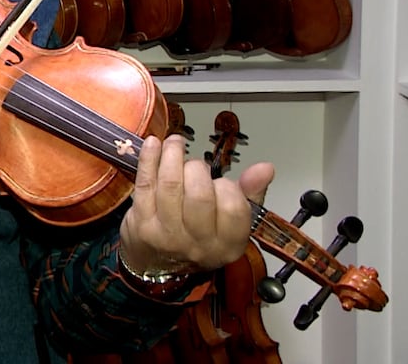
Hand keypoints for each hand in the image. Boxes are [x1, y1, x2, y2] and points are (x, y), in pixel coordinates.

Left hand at [118, 134, 274, 274]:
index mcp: (227, 245)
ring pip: (171, 186)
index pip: (234, 208)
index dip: (227, 187)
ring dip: (173, 155)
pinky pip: (145, 183)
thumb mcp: (230, 222)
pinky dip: (149, 158)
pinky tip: (154, 143)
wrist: (156, 263)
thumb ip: (249, 194)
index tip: (219, 181)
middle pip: (200, 196)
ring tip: (175, 144)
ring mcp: (166, 236)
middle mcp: (197, 245)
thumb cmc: (196, 235)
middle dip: (198, 169)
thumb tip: (266, 168)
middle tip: (194, 166)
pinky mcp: (141, 224)